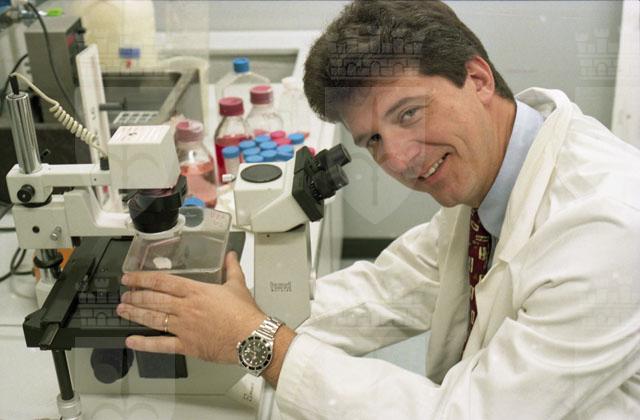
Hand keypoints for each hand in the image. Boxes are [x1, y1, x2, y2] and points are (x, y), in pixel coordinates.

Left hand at [116, 252, 265, 363]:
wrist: (252, 338)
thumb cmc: (245, 314)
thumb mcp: (238, 285)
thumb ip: (231, 268)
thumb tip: (230, 255)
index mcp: (197, 291)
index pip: (163, 282)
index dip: (142, 279)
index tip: (130, 278)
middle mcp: (186, 308)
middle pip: (154, 300)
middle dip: (136, 296)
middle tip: (124, 295)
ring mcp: (184, 327)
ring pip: (153, 319)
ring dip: (135, 314)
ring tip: (122, 310)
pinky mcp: (187, 346)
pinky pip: (161, 345)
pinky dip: (144, 344)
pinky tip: (131, 341)